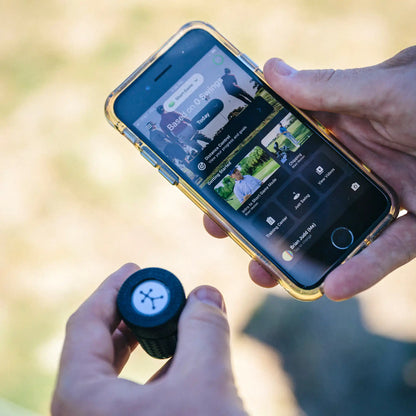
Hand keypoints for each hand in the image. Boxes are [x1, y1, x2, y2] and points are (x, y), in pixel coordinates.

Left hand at [51, 263, 246, 415]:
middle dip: (133, 314)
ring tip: (174, 317)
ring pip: (116, 373)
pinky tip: (181, 358)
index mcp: (82, 401)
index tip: (135, 269)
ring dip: (148, 341)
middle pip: (98, 347)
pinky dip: (157, 370)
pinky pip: (132, 395)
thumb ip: (204, 330)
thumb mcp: (206, 383)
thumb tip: (206, 294)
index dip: (113, 290)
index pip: (85, 325)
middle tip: (158, 291)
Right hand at [204, 46, 415, 299]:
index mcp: (341, 122)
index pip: (279, 147)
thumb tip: (269, 71)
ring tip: (264, 273)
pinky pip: (386, 249)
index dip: (245, 165)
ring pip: (332, 228)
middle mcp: (355, 158)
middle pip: (296, 193)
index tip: (214, 185)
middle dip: (258, 215)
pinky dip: (361, 268)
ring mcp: (383, 191)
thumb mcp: (383, 88)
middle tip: (225, 231)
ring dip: (298, 252)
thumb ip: (326, 89)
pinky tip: (332, 287)